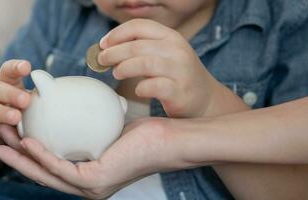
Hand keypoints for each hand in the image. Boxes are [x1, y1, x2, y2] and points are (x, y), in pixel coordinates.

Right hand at [0, 60, 31, 151]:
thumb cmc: (7, 111)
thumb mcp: (21, 103)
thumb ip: (38, 98)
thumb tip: (70, 97)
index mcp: (4, 84)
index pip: (8, 71)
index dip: (15, 67)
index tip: (27, 67)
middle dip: (11, 93)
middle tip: (26, 100)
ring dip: (0, 112)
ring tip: (15, 118)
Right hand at [0, 117, 198, 198]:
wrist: (170, 139)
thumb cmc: (143, 132)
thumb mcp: (104, 127)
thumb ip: (84, 125)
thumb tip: (67, 105)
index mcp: (87, 177)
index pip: (49, 166)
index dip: (25, 154)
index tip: (9, 134)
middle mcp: (86, 187)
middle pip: (41, 172)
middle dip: (15, 158)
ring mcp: (91, 188)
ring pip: (46, 173)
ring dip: (21, 158)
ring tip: (1, 140)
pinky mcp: (95, 182)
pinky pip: (62, 168)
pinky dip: (42, 155)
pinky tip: (28, 141)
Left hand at [99, 19, 224, 116]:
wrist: (205, 100)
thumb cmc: (175, 77)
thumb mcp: (162, 55)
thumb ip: (141, 49)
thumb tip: (106, 49)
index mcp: (170, 37)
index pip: (139, 26)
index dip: (117, 34)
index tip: (103, 44)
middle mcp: (177, 50)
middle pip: (136, 46)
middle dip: (113, 53)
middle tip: (101, 60)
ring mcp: (180, 70)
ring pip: (144, 63)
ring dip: (124, 68)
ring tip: (116, 73)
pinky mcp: (179, 91)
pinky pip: (154, 86)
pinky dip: (141, 88)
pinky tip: (138, 90)